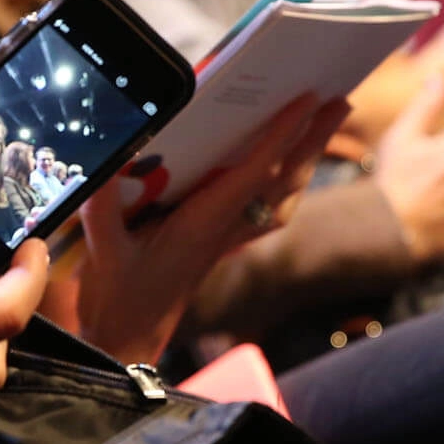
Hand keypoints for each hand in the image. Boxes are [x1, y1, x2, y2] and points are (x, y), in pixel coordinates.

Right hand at [72, 95, 349, 363]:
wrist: (125, 344)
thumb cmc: (118, 300)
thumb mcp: (103, 252)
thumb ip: (101, 208)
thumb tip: (109, 159)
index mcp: (201, 227)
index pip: (253, 173)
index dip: (281, 135)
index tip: (306, 100)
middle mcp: (222, 231)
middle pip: (281, 181)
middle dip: (313, 140)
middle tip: (341, 100)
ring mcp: (224, 239)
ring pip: (280, 196)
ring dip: (306, 159)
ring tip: (325, 123)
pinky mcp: (218, 244)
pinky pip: (266, 209)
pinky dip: (284, 183)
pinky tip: (289, 168)